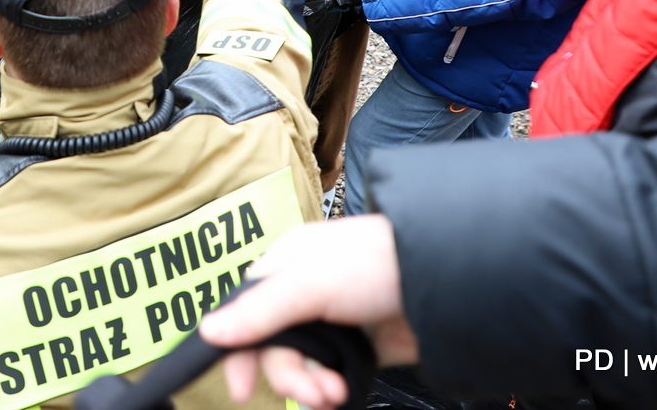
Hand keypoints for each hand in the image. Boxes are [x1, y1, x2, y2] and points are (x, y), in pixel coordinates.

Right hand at [199, 216, 418, 409]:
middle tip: (312, 392)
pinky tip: (344, 392)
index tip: (241, 388)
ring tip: (334, 394)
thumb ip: (262, 312)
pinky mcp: (359, 347)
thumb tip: (210, 332)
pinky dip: (332, 389)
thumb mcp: (310, 283)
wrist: (447, 284)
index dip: (239, 349)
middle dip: (289, 375)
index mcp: (286, 265)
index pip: (245, 311)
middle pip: (273, 348)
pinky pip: (329, 376)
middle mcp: (305, 293)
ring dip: (312, 386)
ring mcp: (333, 322)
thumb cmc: (377, 263)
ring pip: (301, 366)